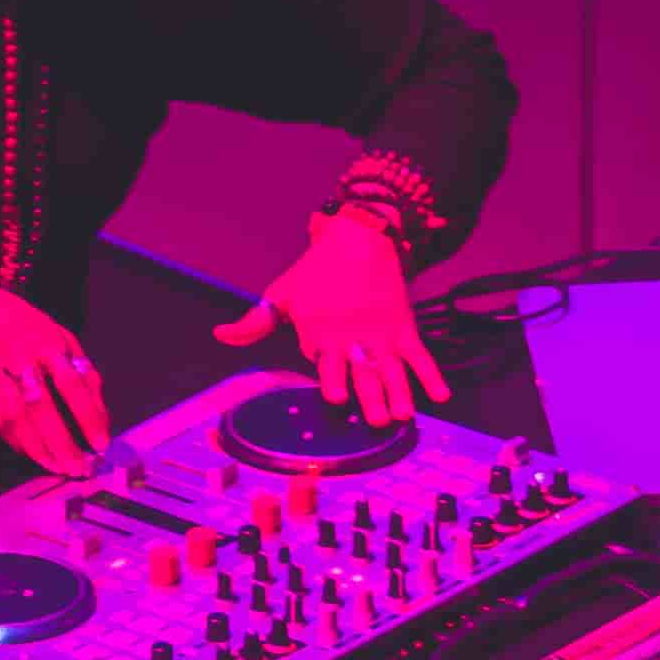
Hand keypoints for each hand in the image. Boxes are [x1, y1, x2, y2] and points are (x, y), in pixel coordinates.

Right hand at [0, 284, 108, 476]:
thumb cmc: (23, 323)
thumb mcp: (59, 334)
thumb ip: (81, 369)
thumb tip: (100, 412)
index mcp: (47, 342)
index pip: (72, 385)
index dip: (88, 417)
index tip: (101, 444)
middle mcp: (20, 358)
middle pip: (43, 407)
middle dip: (63, 442)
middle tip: (80, 469)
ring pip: (17, 418)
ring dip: (39, 448)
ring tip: (58, 469)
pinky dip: (17, 441)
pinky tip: (34, 455)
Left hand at [214, 211, 448, 426]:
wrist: (358, 239)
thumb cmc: (314, 272)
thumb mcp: (281, 295)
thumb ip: (254, 323)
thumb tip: (219, 335)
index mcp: (321, 334)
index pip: (326, 364)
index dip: (332, 381)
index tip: (337, 398)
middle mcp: (353, 338)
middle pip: (363, 372)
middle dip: (370, 397)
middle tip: (378, 421)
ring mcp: (382, 335)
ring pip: (393, 370)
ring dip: (399, 393)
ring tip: (404, 416)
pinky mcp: (404, 328)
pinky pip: (421, 356)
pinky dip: (432, 376)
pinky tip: (440, 397)